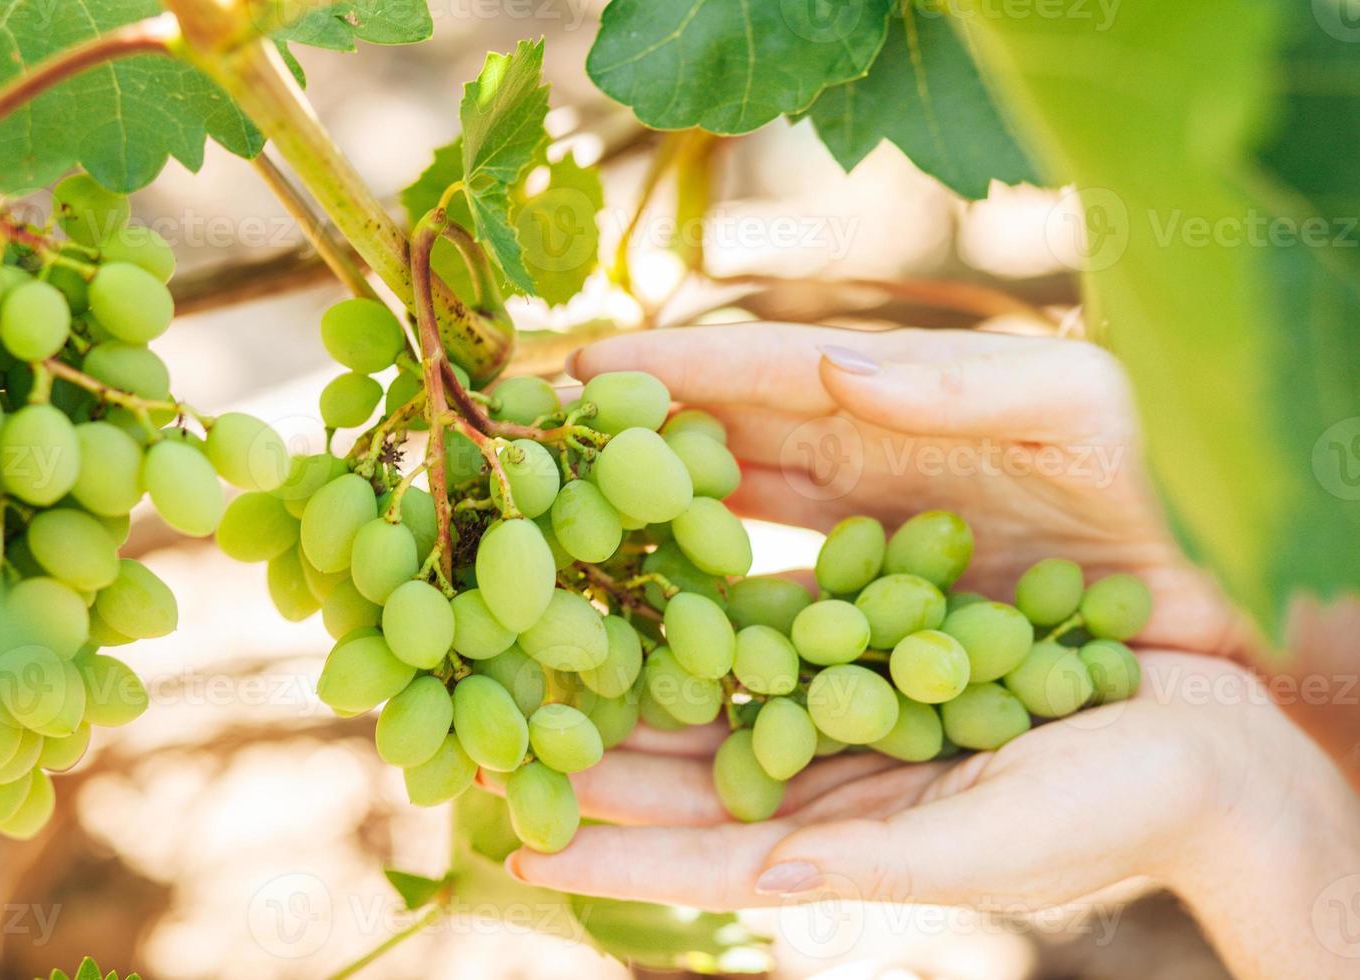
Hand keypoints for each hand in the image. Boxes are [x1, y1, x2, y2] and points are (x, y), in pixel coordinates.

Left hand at [504, 655, 1359, 978]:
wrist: (1207, 741)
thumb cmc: (1114, 810)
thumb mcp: (990, 842)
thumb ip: (871, 861)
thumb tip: (769, 882)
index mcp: (840, 837)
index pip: (699, 859)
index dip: (609, 858)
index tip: (506, 845)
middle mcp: (825, 772)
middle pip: (680, 767)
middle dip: (584, 748)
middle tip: (481, 726)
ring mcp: (842, 700)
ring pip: (709, 683)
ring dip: (627, 664)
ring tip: (534, 634)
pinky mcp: (872, 632)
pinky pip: (771, 609)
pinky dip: (709, 592)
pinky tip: (651, 559)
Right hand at [569, 324, 1246, 656]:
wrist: (1218, 595)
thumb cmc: (1164, 478)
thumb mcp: (1083, 410)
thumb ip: (966, 383)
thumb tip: (833, 360)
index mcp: (898, 402)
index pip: (761, 375)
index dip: (670, 367)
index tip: (576, 364)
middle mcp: (862, 472)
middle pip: (724, 452)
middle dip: (633, 446)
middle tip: (537, 454)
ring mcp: (864, 553)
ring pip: (734, 541)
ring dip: (653, 547)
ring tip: (565, 560)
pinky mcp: (881, 631)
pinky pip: (779, 630)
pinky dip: (714, 638)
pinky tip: (653, 662)